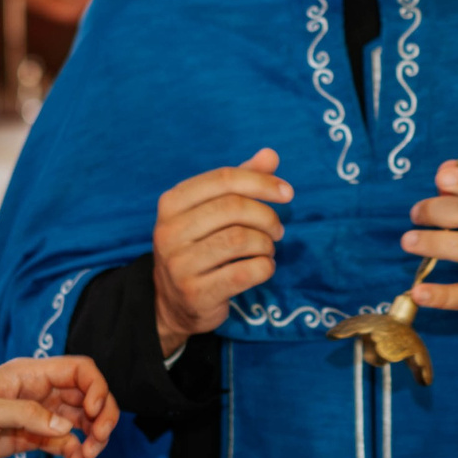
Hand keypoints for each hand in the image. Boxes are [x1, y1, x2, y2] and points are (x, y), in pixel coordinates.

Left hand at [0, 356, 116, 457]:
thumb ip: (27, 415)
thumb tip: (66, 428)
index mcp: (29, 374)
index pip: (79, 370)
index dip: (96, 388)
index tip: (94, 415)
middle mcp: (39, 392)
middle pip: (88, 396)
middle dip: (101, 417)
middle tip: (98, 442)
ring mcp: (36, 416)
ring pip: (80, 421)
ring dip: (91, 439)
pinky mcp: (30, 438)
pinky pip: (64, 443)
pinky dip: (74, 455)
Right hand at [152, 149, 292, 356]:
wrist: (173, 302)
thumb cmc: (199, 247)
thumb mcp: (211, 211)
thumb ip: (240, 182)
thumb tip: (270, 155)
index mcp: (172, 203)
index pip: (223, 179)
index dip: (261, 182)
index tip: (287, 193)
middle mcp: (169, 231)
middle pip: (233, 208)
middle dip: (266, 216)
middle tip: (278, 230)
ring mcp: (179, 264)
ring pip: (240, 240)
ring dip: (265, 243)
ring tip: (267, 249)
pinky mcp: (195, 293)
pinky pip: (244, 272)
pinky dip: (264, 267)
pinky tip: (263, 267)